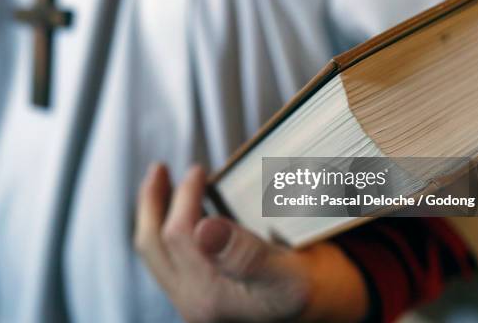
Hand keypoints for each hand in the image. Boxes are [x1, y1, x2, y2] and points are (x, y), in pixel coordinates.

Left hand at [134, 164, 368, 321]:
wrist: (325, 311)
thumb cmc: (314, 294)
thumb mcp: (289, 275)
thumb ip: (247, 256)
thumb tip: (205, 229)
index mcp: (213, 297)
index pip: (180, 236)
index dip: (185, 197)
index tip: (198, 171)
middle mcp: (195, 304)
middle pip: (154, 246)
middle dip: (152, 203)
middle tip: (159, 169)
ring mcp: (194, 303)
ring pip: (156, 253)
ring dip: (154, 215)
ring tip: (161, 185)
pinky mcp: (199, 297)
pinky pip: (169, 260)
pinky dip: (168, 231)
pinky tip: (182, 214)